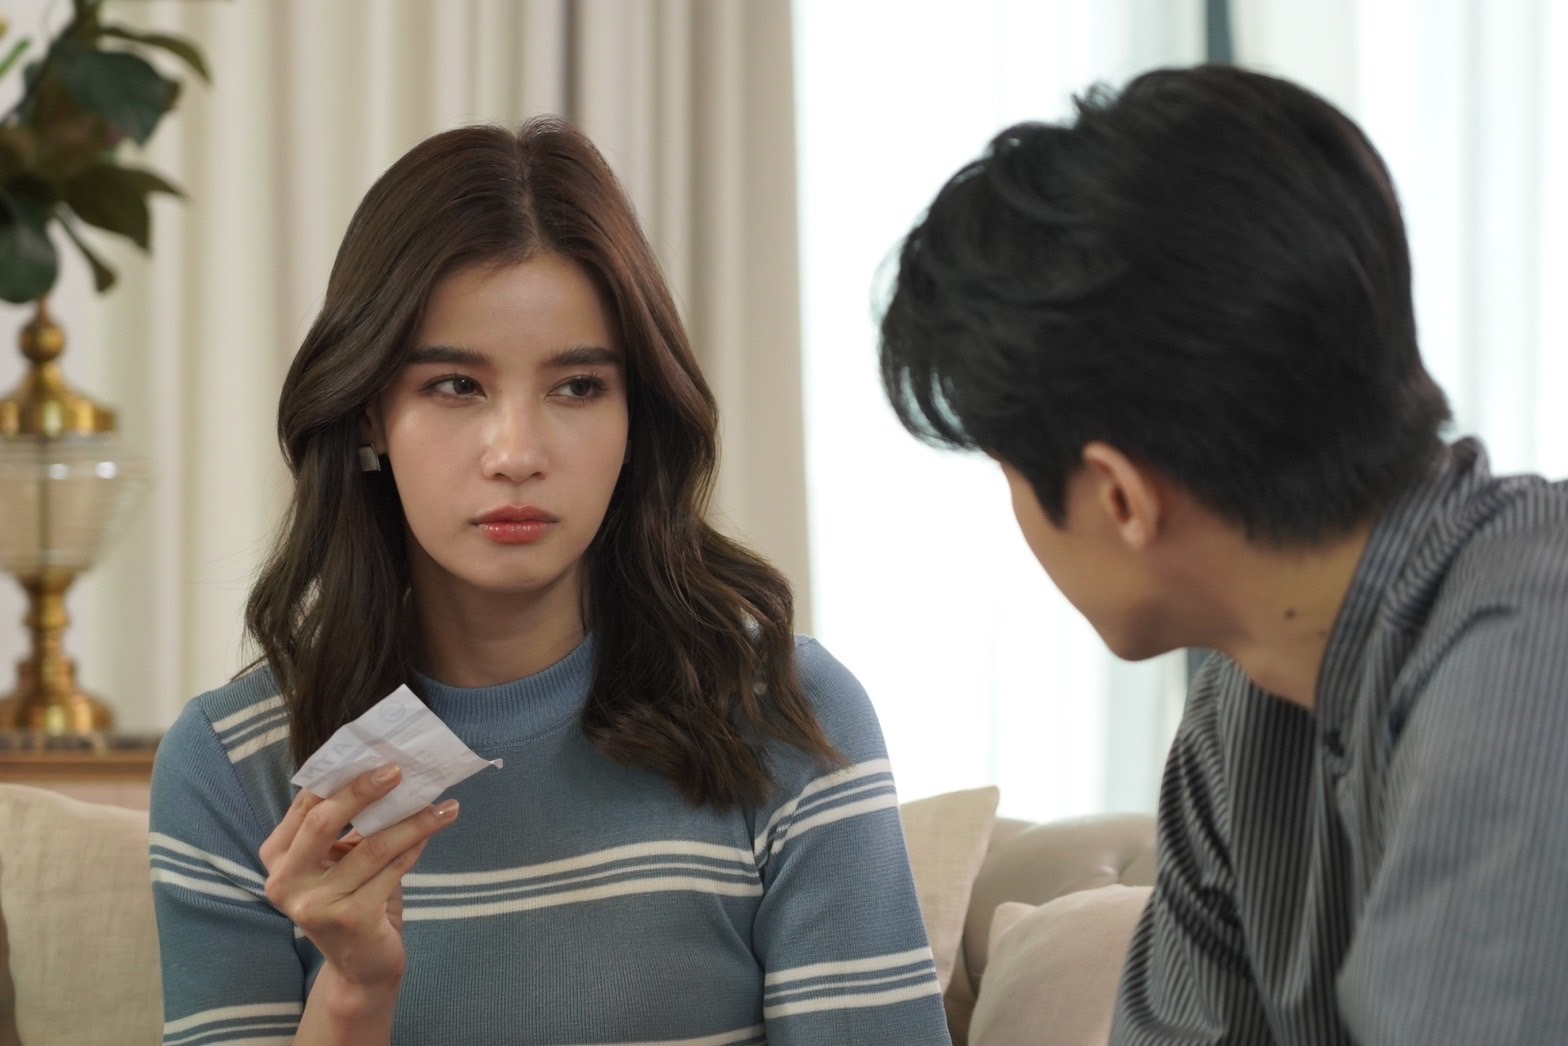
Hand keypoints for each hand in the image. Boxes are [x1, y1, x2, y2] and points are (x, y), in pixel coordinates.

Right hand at [260, 766, 459, 999]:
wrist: (361, 967)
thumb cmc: (353, 901)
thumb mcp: (342, 861)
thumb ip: (350, 825)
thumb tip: (388, 774)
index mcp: (277, 858)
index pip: (305, 804)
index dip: (340, 777)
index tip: (376, 755)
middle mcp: (285, 882)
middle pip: (324, 821)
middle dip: (364, 790)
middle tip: (400, 770)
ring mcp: (315, 904)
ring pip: (371, 846)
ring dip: (412, 820)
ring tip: (442, 804)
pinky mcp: (350, 918)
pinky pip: (392, 869)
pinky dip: (417, 846)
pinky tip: (435, 829)